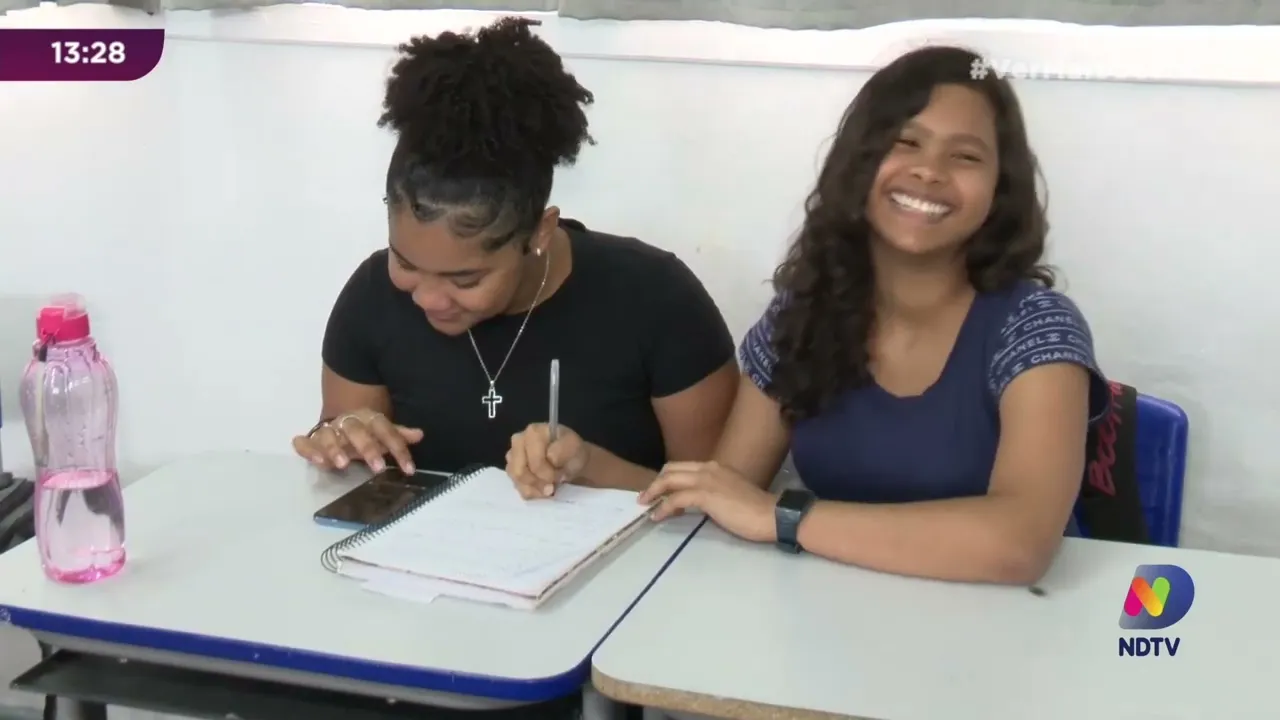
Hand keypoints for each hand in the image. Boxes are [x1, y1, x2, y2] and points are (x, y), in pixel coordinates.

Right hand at [291, 409, 422, 473]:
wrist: (338, 423)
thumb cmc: (366, 433)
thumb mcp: (383, 433)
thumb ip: (398, 436)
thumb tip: (420, 434)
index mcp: (368, 419)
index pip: (384, 429)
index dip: (397, 447)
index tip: (408, 469)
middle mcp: (347, 423)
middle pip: (356, 430)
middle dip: (367, 447)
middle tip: (378, 467)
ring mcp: (328, 431)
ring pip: (328, 435)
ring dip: (334, 448)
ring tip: (342, 465)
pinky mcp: (311, 440)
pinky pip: (305, 443)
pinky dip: (307, 450)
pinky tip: (316, 461)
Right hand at [506, 423, 590, 499]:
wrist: (572, 461)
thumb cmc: (572, 452)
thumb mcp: (574, 447)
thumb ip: (562, 450)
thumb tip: (550, 458)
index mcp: (533, 432)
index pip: (535, 461)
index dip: (549, 474)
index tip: (561, 476)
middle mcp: (518, 442)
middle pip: (520, 472)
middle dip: (539, 483)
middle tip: (554, 485)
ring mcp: (513, 457)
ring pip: (518, 481)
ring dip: (536, 488)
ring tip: (550, 487)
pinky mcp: (512, 471)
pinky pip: (517, 488)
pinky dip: (532, 493)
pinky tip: (542, 490)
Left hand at [639, 461, 776, 542]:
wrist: (771, 515)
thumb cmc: (755, 509)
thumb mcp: (730, 492)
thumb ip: (713, 491)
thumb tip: (697, 501)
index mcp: (715, 466)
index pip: (683, 467)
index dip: (667, 478)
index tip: (658, 491)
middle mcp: (708, 468)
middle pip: (671, 470)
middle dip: (655, 483)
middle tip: (645, 497)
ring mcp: (706, 480)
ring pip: (670, 481)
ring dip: (654, 493)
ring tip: (646, 506)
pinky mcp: (705, 495)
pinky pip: (676, 499)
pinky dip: (664, 507)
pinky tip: (658, 516)